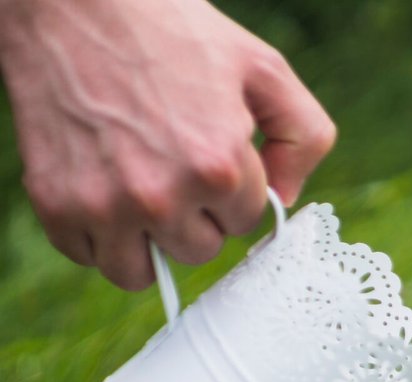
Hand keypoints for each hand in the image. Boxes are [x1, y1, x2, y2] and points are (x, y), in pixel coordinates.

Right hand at [0, 0, 335, 289]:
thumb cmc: (168, 27)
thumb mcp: (262, 68)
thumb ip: (302, 137)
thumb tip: (286, 200)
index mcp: (217, 167)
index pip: (244, 222)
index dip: (228, 187)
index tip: (205, 150)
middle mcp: (162, 195)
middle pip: (198, 250)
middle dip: (192, 215)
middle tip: (169, 162)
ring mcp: (105, 204)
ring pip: (142, 271)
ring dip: (145, 239)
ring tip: (138, 187)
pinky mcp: (56, 204)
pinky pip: (88, 257)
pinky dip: (95, 234)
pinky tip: (100, 186)